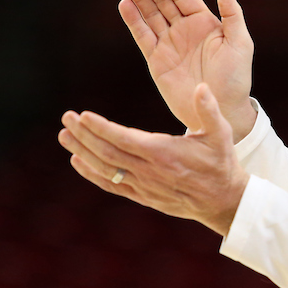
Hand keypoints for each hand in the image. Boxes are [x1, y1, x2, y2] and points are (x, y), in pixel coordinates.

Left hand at [58, 83, 249, 236]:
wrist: (223, 200)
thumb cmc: (222, 162)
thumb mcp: (221, 133)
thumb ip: (209, 109)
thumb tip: (200, 87)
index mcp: (165, 153)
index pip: (125, 139)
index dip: (101, 128)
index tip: (83, 115)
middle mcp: (150, 171)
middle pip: (108, 153)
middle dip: (84, 135)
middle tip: (66, 118)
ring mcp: (144, 186)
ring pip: (105, 169)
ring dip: (82, 152)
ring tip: (64, 135)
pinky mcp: (143, 196)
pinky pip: (112, 185)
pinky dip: (92, 174)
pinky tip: (77, 161)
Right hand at [119, 0, 255, 139]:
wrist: (220, 110)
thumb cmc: (236, 78)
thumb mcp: (239, 43)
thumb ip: (232, 15)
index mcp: (205, 23)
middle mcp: (185, 30)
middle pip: (164, 0)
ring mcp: (169, 44)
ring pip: (150, 14)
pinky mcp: (156, 60)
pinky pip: (143, 36)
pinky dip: (133, 21)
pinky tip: (125, 5)